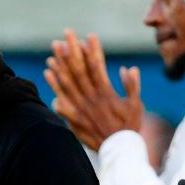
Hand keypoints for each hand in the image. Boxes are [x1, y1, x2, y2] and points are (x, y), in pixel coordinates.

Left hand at [44, 30, 143, 149]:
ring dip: (61, 63)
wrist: (117, 151)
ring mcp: (81, 107)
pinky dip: (54, 85)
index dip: (93, 51)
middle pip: (79, 70)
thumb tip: (128, 68)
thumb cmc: (130, 127)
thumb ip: (132, 86)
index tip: (89, 36)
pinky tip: (48, 71)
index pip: (98, 67)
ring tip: (55, 47)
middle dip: (73, 50)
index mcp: (107, 94)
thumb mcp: (137, 106)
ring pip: (68, 81)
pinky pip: (61, 98)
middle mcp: (91, 98)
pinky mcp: (74, 116)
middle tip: (67, 33)